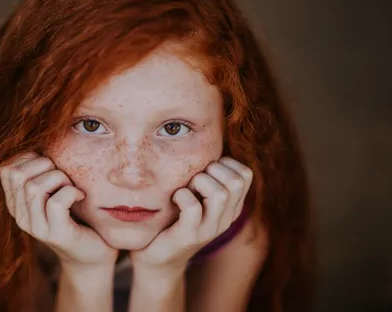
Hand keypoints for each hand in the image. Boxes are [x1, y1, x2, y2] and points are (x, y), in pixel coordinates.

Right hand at [0, 152, 117, 267]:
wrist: (92, 253)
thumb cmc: (76, 214)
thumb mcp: (55, 188)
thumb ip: (43, 170)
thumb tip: (45, 138)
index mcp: (15, 201)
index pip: (7, 168)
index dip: (30, 157)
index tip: (50, 165)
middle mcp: (20, 215)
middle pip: (18, 174)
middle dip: (45, 165)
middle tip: (63, 175)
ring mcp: (36, 227)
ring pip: (34, 187)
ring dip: (59, 178)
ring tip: (71, 186)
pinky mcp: (56, 234)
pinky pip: (56, 202)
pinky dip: (71, 192)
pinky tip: (79, 196)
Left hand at [130, 157, 252, 272]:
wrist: (157, 259)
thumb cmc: (174, 219)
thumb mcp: (197, 196)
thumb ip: (206, 177)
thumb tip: (204, 143)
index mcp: (232, 207)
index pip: (245, 173)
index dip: (223, 163)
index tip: (204, 171)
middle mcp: (226, 218)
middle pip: (236, 181)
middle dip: (212, 170)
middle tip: (193, 180)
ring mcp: (210, 229)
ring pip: (220, 193)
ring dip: (198, 182)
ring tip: (185, 189)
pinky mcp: (189, 236)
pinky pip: (193, 207)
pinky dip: (182, 195)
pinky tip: (174, 198)